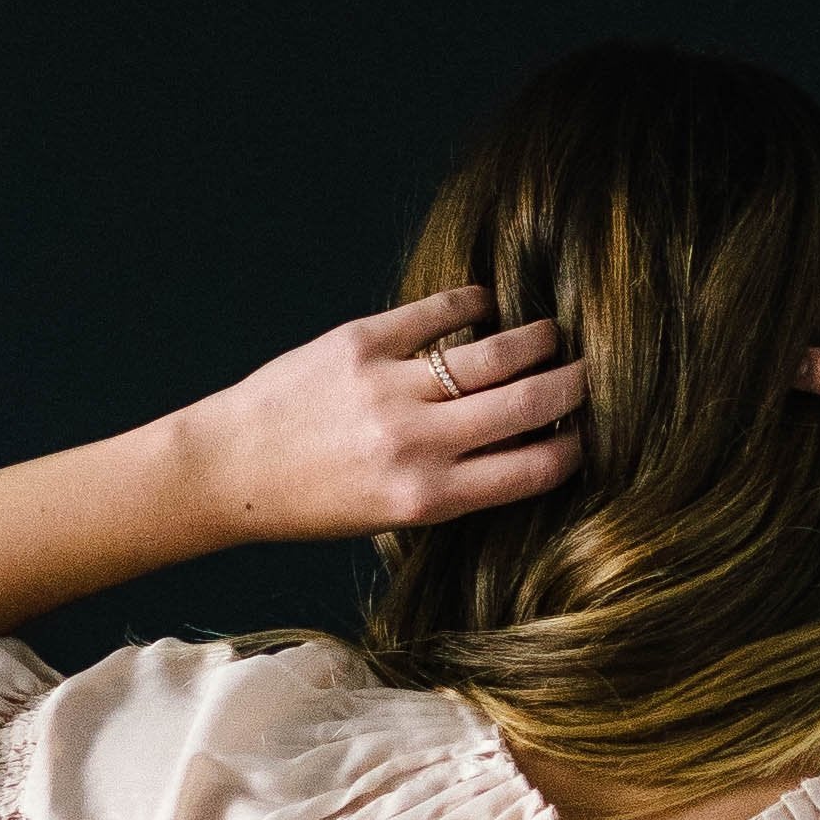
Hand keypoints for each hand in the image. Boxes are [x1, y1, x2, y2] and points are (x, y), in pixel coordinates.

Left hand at [182, 285, 586, 544]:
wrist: (229, 468)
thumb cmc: (311, 502)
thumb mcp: (391, 516)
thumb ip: (455, 483)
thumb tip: (522, 444)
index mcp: (429, 497)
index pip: (533, 468)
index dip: (572, 448)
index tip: (585, 433)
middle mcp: (416, 443)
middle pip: (527, 403)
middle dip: (572, 386)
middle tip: (590, 373)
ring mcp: (389, 387)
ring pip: (494, 352)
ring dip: (536, 340)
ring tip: (552, 335)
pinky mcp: (360, 340)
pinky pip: (437, 312)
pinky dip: (473, 304)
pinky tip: (488, 304)